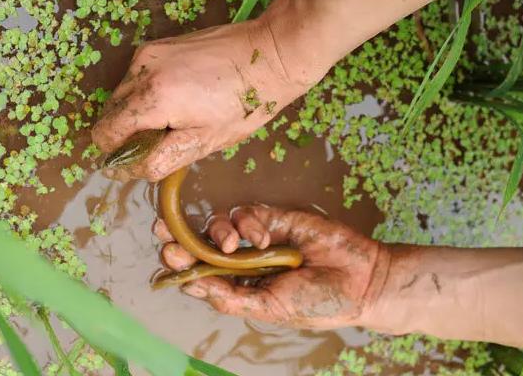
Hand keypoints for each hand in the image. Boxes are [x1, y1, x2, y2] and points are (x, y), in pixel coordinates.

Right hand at [92, 19, 319, 181]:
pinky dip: (146, 94)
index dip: (117, 154)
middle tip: (166, 140)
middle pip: (110, 113)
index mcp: (152, 99)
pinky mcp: (157, 45)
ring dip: (137, 113)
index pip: (106, 134)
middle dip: (128, 133)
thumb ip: (160, 159)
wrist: (269, 55)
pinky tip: (178, 98)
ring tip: (176, 118)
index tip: (141, 159)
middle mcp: (141, 70)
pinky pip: (136, 77)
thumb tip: (126, 170)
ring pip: (121, 95)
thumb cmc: (244, 105)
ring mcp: (148, 53)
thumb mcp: (204, 142)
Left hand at [154, 205, 390, 328]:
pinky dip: (249, 223)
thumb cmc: (317, 302)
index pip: (200, 273)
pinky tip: (264, 237)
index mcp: (239, 287)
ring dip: (217, 232)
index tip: (166, 256)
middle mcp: (243, 261)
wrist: (360, 279)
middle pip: (200, 244)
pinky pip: (246, 213)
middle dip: (180, 237)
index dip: (180, 264)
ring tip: (232, 245)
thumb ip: (232, 297)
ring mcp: (257, 237)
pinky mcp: (274, 217)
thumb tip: (193, 286)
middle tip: (163, 232)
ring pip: (219, 225)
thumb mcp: (271, 308)